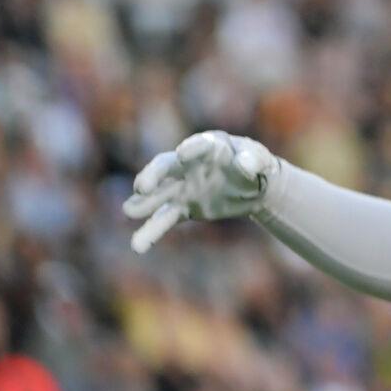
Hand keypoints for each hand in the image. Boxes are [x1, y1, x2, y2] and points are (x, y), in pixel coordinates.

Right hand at [123, 131, 279, 252]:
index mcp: (212, 146)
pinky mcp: (182, 207)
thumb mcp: (261, 161)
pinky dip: (152, 231)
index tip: (182, 154)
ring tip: (129, 212)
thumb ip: (254, 160)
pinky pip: (165, 218)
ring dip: (143, 204)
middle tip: (142, 187)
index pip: (200, 144)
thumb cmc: (255, 165)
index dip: (192, 148)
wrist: (252, 188)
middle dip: (153, 175)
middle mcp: (189, 164)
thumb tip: (245, 165)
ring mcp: (182, 186)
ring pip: (158, 195)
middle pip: (165, 167)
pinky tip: (138, 245)